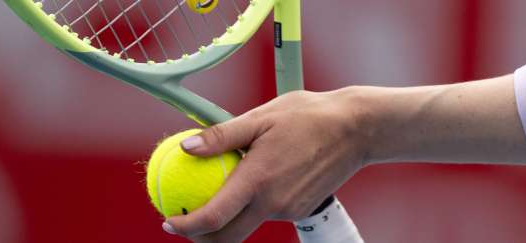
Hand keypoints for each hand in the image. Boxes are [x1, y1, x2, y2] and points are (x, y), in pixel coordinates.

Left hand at [163, 88, 369, 241]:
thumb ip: (221, 136)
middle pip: (228, 237)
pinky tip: (256, 180)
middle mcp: (273, 203)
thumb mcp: (261, 118)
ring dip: (230, 215)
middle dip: (202, 238)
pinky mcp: (301, 210)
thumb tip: (186, 147)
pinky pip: (269, 213)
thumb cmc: (308, 116)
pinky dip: (255, 205)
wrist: (356, 129)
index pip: (213, 218)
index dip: (186, 227)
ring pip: (249, 224)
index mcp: (258, 180)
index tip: (169, 221)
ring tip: (222, 186)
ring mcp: (289, 210)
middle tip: (185, 221)